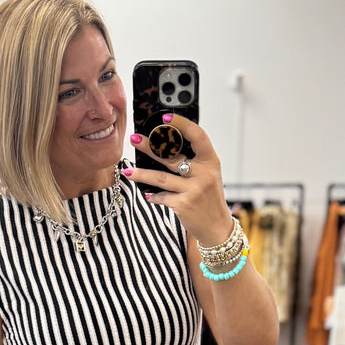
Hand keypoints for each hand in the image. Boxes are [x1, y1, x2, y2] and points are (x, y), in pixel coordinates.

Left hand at [123, 115, 233, 246]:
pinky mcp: (183, 205)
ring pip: (161, 177)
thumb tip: (166, 144)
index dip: (181, 124)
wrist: (216, 227)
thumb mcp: (209, 175)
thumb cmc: (209, 198)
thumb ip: (194, 160)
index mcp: (211, 161)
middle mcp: (203, 173)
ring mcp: (193, 190)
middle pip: (172, 155)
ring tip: (128, 171)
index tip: (165, 117)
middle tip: (134, 138)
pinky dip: (154, 196)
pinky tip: (148, 195)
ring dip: (142, 174)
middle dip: (150, 146)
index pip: (197, 135)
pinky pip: (162, 197)